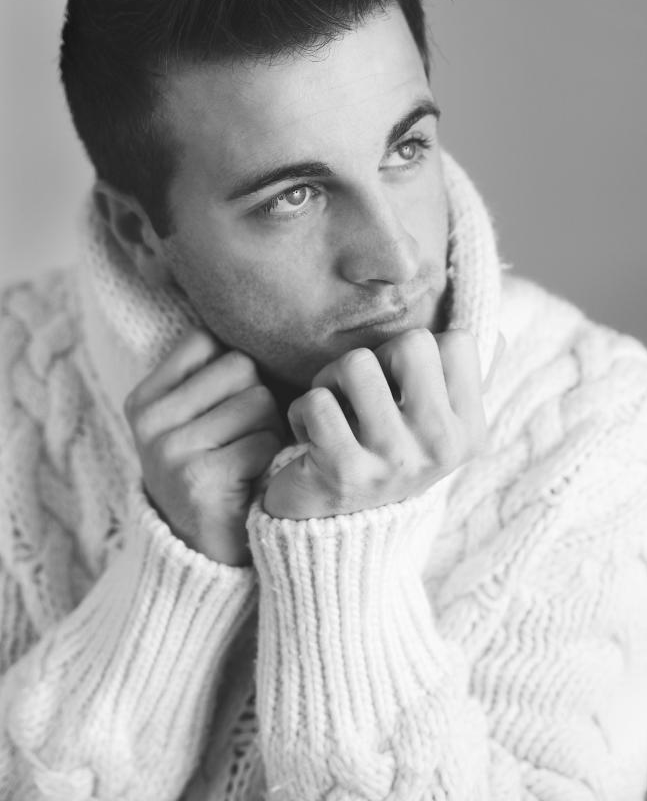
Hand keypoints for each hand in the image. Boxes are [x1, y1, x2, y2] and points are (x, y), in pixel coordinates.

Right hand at [124, 329, 283, 563]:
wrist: (202, 558)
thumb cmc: (215, 474)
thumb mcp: (196, 420)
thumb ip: (214, 374)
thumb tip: (271, 315)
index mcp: (144, 399)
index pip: (209, 341)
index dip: (236, 372)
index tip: (227, 410)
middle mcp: (150, 421)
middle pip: (241, 367)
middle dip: (259, 400)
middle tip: (244, 441)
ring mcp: (171, 450)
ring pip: (259, 400)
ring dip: (271, 429)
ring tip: (250, 460)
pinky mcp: (201, 479)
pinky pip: (266, 440)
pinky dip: (274, 460)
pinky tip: (255, 481)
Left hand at [263, 328, 486, 519]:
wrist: (339, 536)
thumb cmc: (386, 457)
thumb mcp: (436, 426)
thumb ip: (463, 377)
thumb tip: (492, 326)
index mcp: (469, 432)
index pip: (458, 342)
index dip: (418, 354)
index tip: (403, 387)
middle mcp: (441, 447)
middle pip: (411, 343)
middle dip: (376, 358)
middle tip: (363, 394)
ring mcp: (394, 461)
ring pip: (357, 365)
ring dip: (331, 380)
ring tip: (336, 412)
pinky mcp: (344, 471)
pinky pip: (317, 400)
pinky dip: (302, 412)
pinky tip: (312, 438)